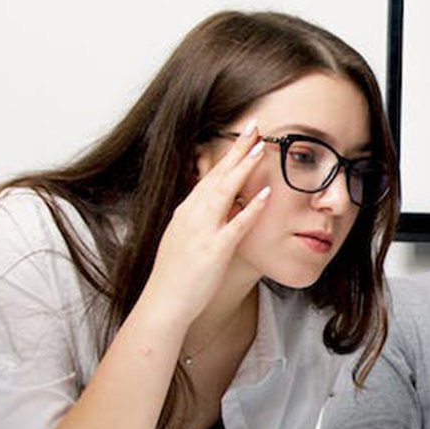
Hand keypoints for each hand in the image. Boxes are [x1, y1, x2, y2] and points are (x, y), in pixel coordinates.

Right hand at [137, 123, 270, 323]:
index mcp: (186, 211)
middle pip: (217, 175)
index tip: (243, 136)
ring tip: (261, 147)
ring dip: (244, 167)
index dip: (227, 155)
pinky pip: (236, 225)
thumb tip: (218, 206)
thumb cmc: (176, 275)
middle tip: (254, 126)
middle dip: (237, 149)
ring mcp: (202, 231)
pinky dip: (251, 207)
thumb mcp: (184, 238)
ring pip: (225, 191)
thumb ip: (200, 220)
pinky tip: (266, 193)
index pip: (209, 176)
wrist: (164, 302)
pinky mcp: (214, 250)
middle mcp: (192, 215)